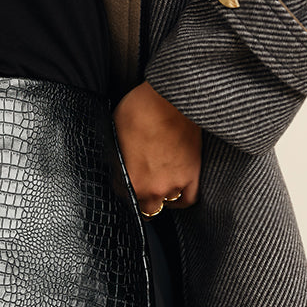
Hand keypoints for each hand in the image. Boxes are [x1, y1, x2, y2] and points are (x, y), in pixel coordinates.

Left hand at [112, 80, 201, 218]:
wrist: (170, 99)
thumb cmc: (140, 110)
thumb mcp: (114, 133)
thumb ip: (117, 157)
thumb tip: (116, 163)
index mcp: (130, 179)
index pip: (121, 196)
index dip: (120, 187)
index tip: (121, 182)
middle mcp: (153, 188)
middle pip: (144, 207)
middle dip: (140, 199)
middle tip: (138, 187)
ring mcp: (175, 183)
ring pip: (165, 202)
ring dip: (159, 195)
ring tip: (155, 185)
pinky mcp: (193, 175)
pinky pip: (188, 199)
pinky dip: (181, 199)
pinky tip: (175, 196)